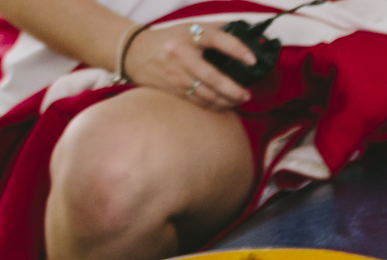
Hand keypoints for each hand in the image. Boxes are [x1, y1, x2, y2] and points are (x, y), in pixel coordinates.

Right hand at [122, 22, 253, 110]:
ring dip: (225, 101)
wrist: (135, 52)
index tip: (251, 60)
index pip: (217, 39)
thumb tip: (242, 31)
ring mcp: (176, 75)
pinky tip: (223, 105)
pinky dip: (213, 105)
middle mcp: (182, 55)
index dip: (237, 49)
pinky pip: (197, 101)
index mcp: (189, 35)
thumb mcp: (189, 27)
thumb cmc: (168, 39)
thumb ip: (214, 28)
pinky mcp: (172, 89)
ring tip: (238, 100)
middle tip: (247, 94)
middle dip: (233, 89)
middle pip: (212, 77)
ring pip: (205, 94)